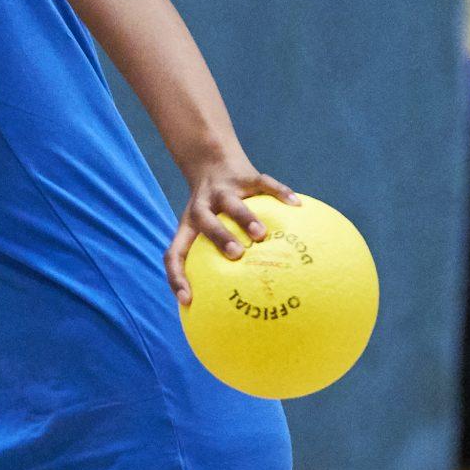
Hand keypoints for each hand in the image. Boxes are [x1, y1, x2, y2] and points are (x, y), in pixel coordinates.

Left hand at [165, 156, 297, 304]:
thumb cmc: (211, 211)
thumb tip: (238, 310)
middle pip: (205, 221)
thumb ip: (214, 264)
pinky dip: (280, 193)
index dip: (176, 277)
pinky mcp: (244, 176)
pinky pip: (264, 184)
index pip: (173, 253)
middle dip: (220, 237)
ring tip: (261, 233)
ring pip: (233, 203)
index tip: (187, 299)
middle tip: (236, 255)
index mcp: (189, 227)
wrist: (210, 160)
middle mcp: (202, 207)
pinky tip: (296, 205)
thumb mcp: (203, 231)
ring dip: (245, 217)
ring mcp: (223, 190)